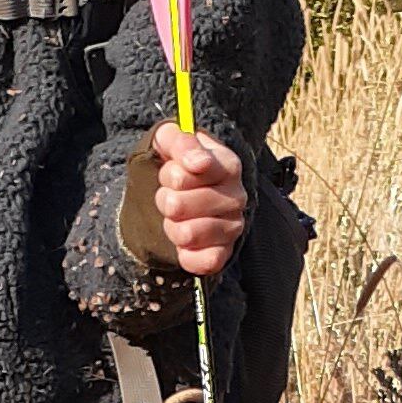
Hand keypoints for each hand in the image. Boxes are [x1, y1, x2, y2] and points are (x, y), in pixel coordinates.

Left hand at [150, 125, 245, 280]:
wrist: (181, 194)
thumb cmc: (178, 165)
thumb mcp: (171, 141)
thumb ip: (181, 141)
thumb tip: (198, 163)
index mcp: (228, 165)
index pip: (191, 170)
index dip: (171, 173)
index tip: (173, 172)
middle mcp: (236, 197)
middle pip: (177, 205)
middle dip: (165, 199)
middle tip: (173, 196)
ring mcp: (233, 227)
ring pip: (184, 234)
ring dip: (171, 226)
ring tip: (178, 217)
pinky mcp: (225, 254)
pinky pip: (202, 262)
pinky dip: (185, 254)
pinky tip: (186, 241)